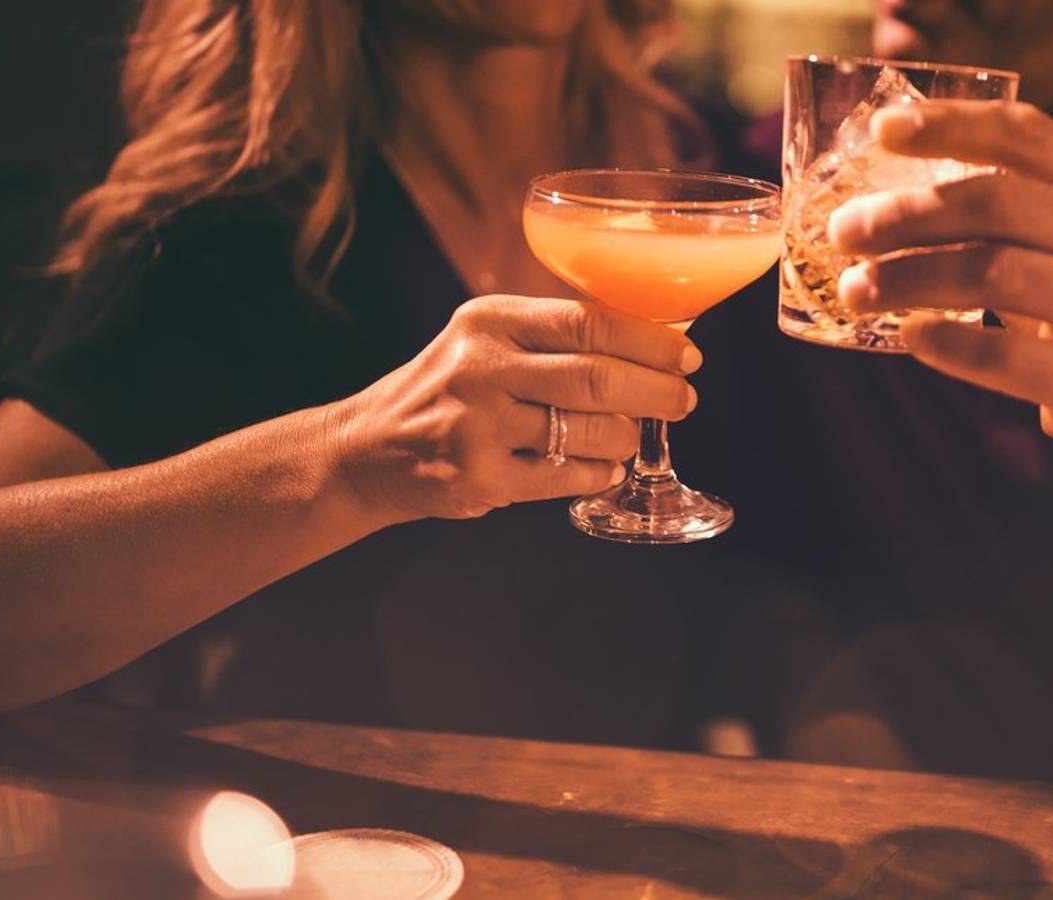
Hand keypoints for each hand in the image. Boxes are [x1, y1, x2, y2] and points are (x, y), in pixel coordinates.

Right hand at [329, 295, 699, 522]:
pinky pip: (565, 478)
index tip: (686, 356)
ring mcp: (478, 426)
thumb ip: (552, 337)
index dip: (650, 341)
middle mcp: (482, 367)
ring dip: (626, 437)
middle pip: (598, 378)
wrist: (366, 450)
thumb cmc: (447, 389)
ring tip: (630, 435)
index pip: (589, 322)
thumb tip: (651, 342)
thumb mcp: (485, 340)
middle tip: (683, 401)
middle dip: (657, 392)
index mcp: (490, 321)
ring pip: (588, 433)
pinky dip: (597, 474)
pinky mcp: (479, 478)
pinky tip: (603, 468)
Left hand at [830, 101, 1052, 477]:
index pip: (1027, 135)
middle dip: (907, 214)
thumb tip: (878, 181)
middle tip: (844, 232)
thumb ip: (1002, 198)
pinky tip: (909, 335)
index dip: (950, 125)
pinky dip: (949, 346)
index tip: (882, 132)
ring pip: (997, 275)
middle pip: (999, 205)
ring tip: (856, 289)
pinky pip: (1009, 359)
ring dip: (910, 278)